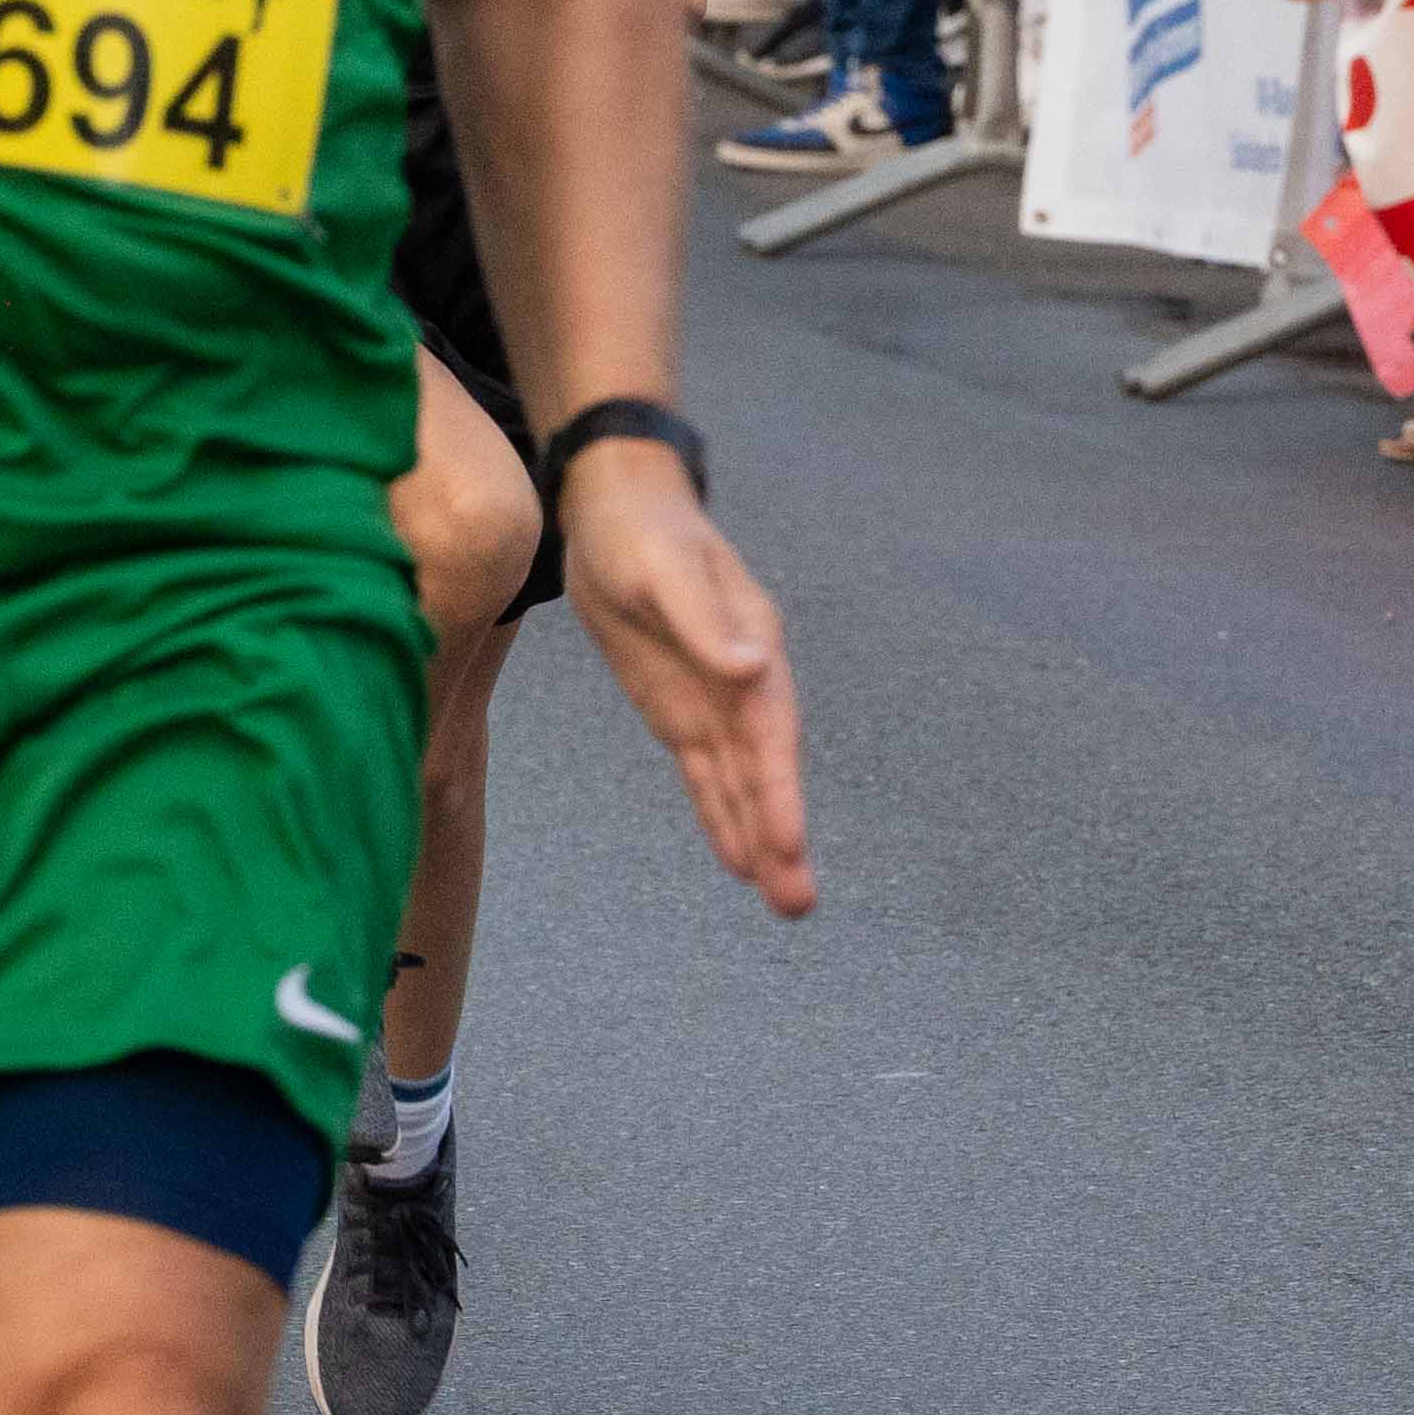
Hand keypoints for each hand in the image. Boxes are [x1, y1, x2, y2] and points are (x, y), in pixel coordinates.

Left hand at [557, 444, 812, 919]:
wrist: (615, 509)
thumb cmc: (644, 532)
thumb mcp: (663, 570)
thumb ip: (705, 621)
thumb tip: (750, 668)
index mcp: (752, 647)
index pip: (771, 734)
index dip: (780, 791)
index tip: (787, 845)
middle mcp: (743, 683)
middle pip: (765, 772)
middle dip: (781, 837)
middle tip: (798, 905)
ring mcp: (713, 700)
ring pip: (740, 783)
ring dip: (759, 840)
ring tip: (785, 904)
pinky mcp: (679, 709)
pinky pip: (706, 772)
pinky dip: (721, 815)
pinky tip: (737, 857)